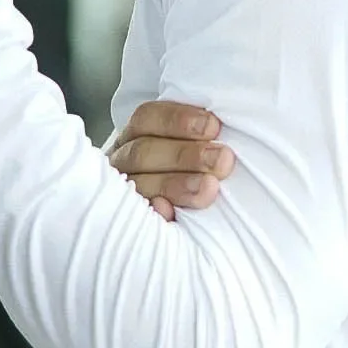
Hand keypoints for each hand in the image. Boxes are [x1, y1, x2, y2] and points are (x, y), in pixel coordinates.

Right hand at [107, 99, 234, 223]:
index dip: (178, 120)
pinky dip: (154, 214)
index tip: (213, 127)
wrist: (200, 230)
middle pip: (142, 152)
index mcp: (139, 136)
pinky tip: (170, 212)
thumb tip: (218, 127)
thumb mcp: (202, 148)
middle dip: (185, 155)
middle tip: (222, 160)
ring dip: (175, 185)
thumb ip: (205, 137)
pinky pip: (137, 219)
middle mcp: (125, 162)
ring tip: (209, 187)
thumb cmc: (207, 175)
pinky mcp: (133, 222)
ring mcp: (125, 194)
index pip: (147, 118)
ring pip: (139, 184)